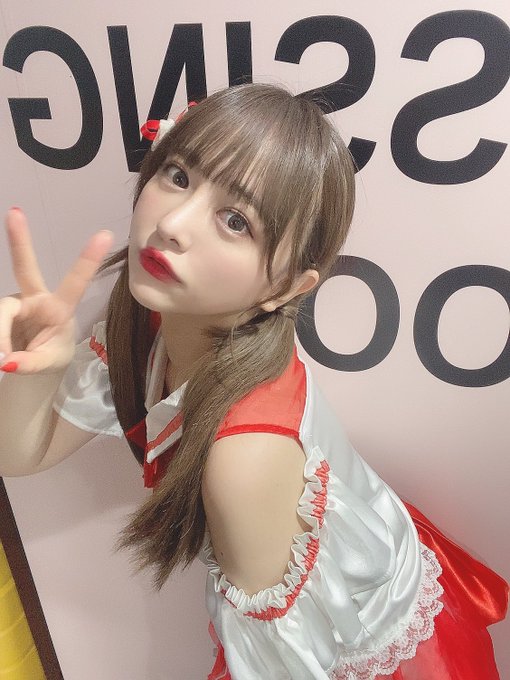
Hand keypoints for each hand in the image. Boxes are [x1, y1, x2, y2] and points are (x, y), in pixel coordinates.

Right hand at [0, 208, 113, 374]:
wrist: (36, 363)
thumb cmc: (51, 355)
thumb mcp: (46, 363)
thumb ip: (29, 363)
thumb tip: (4, 360)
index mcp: (59, 308)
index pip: (75, 282)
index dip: (88, 260)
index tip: (104, 235)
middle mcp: (36, 299)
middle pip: (25, 268)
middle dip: (19, 239)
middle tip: (15, 212)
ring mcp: (15, 303)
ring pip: (2, 313)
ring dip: (0, 337)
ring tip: (4, 360)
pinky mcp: (3, 310)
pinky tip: (2, 353)